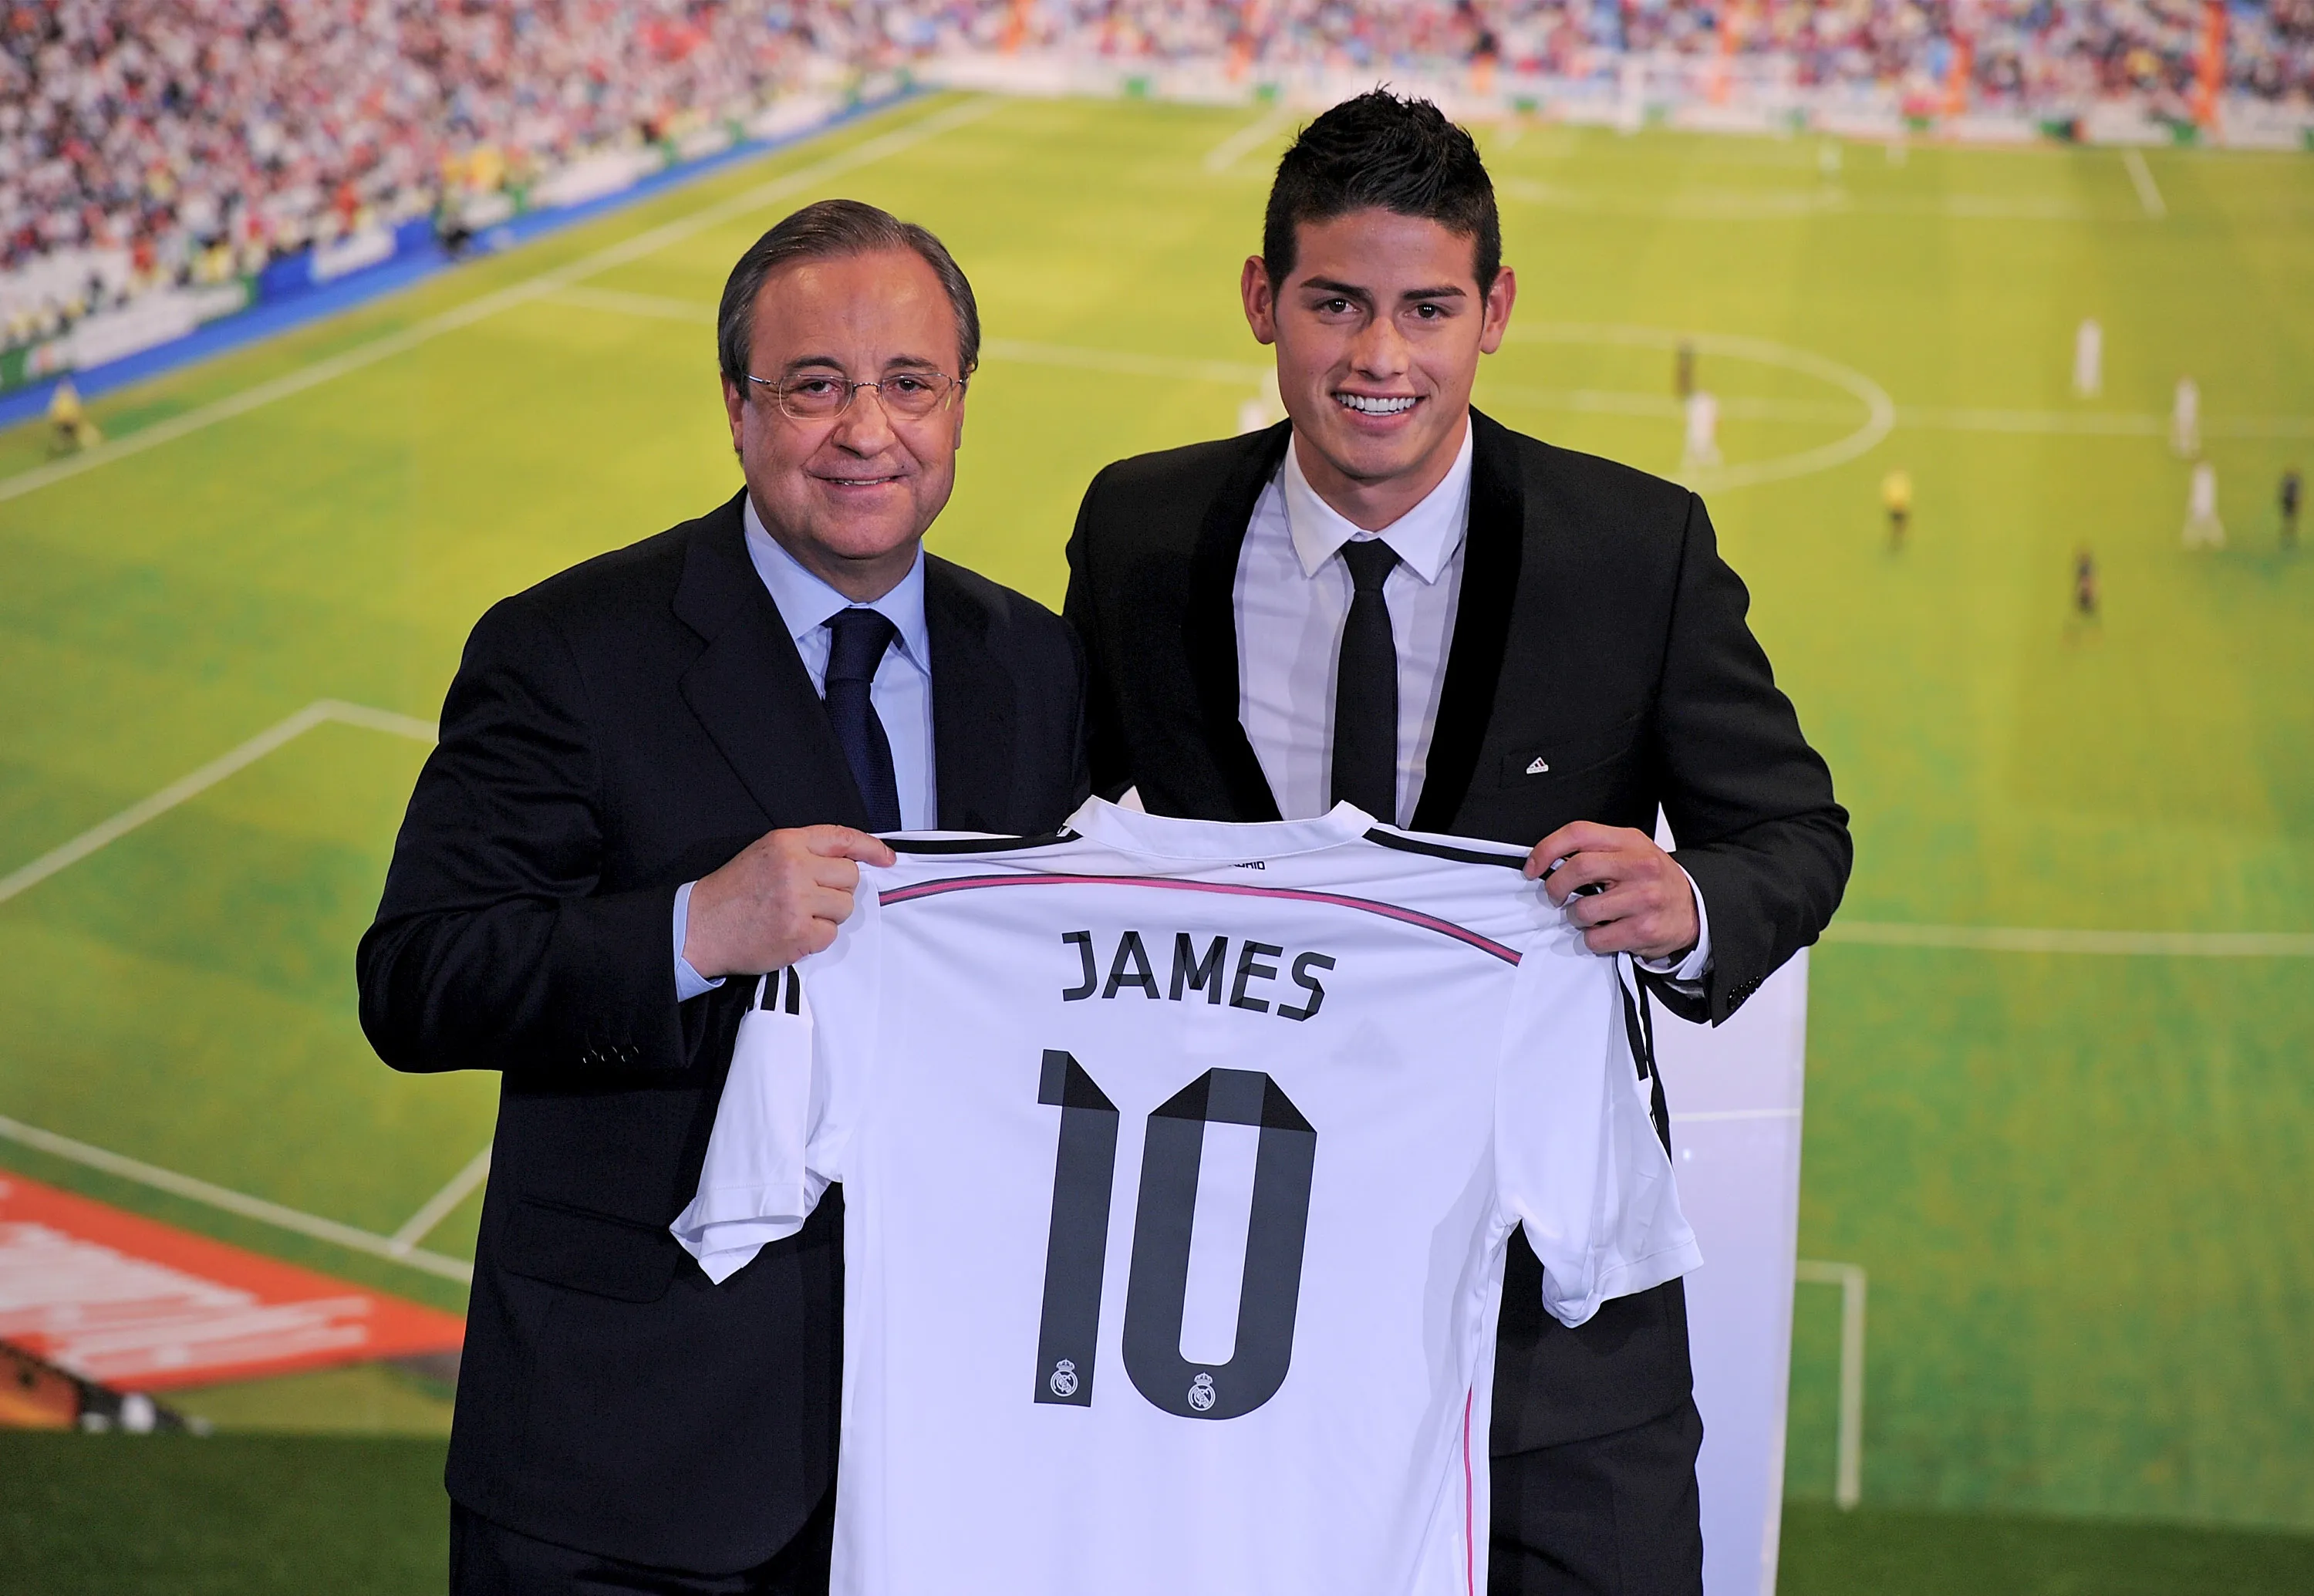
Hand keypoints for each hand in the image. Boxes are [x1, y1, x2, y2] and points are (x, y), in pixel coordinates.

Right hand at [683, 826, 895, 979]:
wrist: (698, 927)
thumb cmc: (733, 892)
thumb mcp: (765, 854)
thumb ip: (804, 852)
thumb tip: (851, 860)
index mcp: (787, 842)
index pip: (842, 838)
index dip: (871, 848)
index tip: (886, 858)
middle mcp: (795, 867)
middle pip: (850, 877)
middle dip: (837, 890)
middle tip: (811, 898)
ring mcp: (798, 901)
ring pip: (845, 907)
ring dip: (828, 915)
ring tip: (797, 915)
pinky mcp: (798, 933)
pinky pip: (831, 934)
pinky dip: (816, 937)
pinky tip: (792, 933)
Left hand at [1523, 821, 1698, 961]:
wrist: (1694, 908)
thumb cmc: (1653, 879)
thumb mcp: (1631, 851)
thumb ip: (1596, 849)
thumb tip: (1549, 861)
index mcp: (1629, 841)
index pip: (1578, 833)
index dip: (1547, 849)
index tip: (1533, 867)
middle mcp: (1639, 866)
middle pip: (1578, 868)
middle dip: (1556, 886)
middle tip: (1555, 896)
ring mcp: (1644, 898)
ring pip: (1584, 909)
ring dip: (1575, 917)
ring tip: (1588, 915)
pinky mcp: (1644, 930)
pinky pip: (1597, 938)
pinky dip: (1592, 939)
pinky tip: (1605, 931)